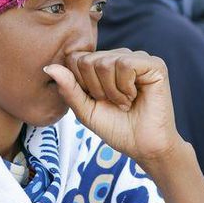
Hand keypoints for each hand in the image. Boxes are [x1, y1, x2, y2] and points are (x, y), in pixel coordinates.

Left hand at [44, 49, 183, 163]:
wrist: (143, 147)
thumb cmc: (116, 128)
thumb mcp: (84, 110)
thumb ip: (68, 88)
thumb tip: (49, 67)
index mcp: (103, 63)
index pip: (76, 59)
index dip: (81, 85)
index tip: (97, 100)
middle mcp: (120, 56)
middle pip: (88, 61)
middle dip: (96, 89)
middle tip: (113, 103)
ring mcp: (137, 58)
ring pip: (105, 62)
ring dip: (111, 91)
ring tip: (124, 102)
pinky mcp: (154, 65)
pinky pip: (125, 64)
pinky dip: (125, 88)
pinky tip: (134, 97)